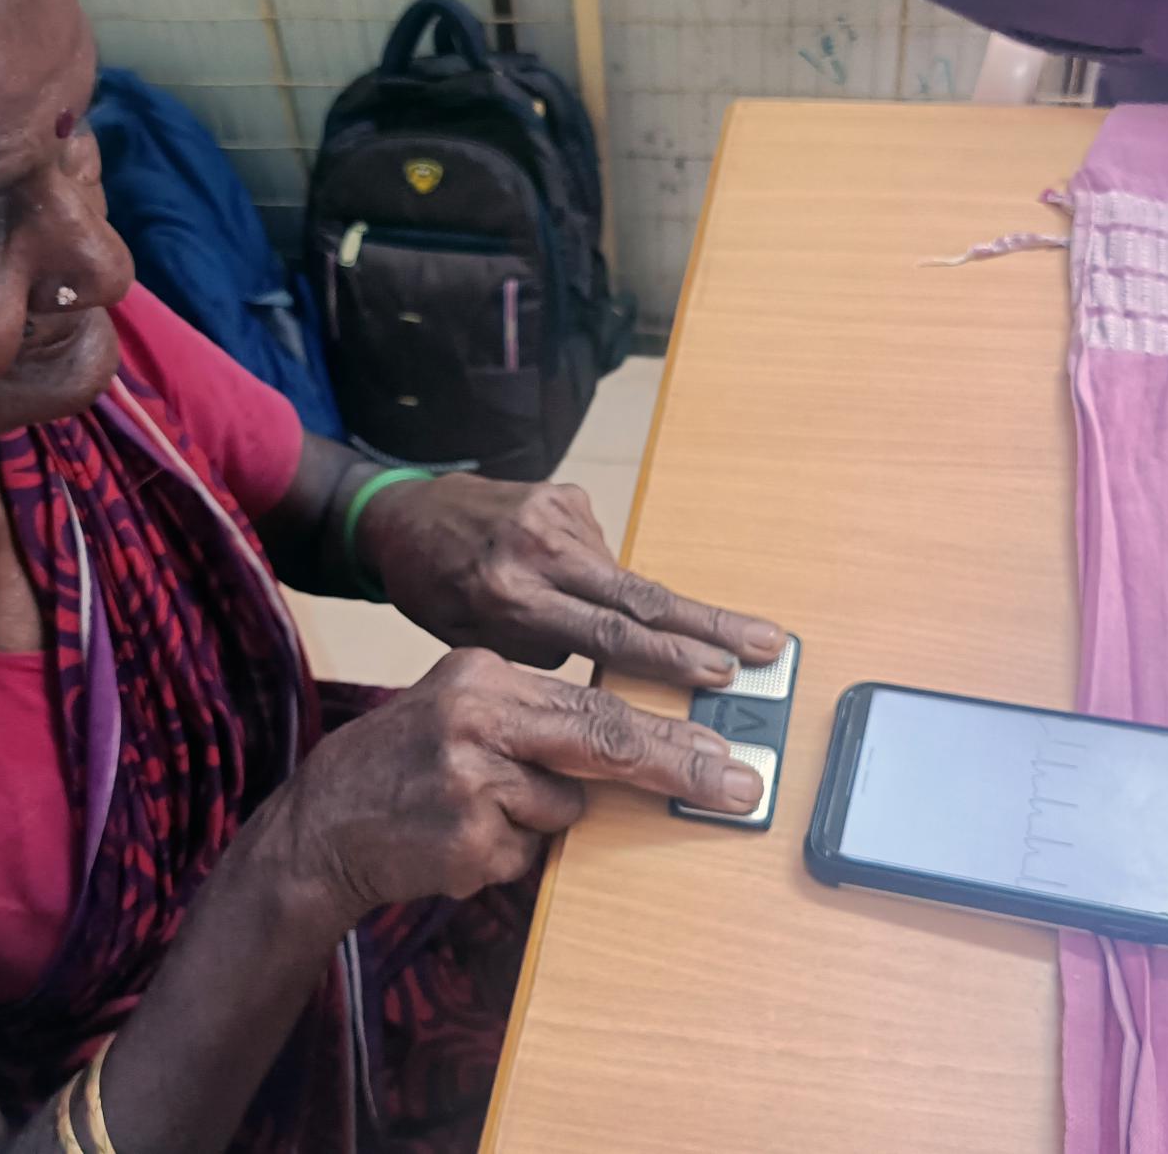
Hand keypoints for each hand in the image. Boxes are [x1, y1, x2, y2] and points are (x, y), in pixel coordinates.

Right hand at [279, 649, 764, 917]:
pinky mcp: (465, 837)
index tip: (720, 749)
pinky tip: (453, 841)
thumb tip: (628, 743)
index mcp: (482, 672)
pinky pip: (524, 856)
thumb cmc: (401, 764)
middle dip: (679, 766)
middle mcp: (478, 714)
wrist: (319, 824)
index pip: (596, 701)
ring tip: (468, 812)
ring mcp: (470, 778)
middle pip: (604, 740)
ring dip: (532, 824)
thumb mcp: (459, 709)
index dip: (667, 729)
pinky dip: (500, 857)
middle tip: (738, 785)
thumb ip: (533, 716)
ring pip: (561, 810)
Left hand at [360, 475, 784, 685]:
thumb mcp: (474, 641)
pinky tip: (557, 573)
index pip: (607, 635)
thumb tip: (616, 666)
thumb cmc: (434, 591)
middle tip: (766, 644)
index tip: (719, 672)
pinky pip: (599, 551)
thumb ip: (542, 652)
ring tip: (622, 613)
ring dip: (641, 607)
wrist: (401, 517)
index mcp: (510, 598)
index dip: (668, 656)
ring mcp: (555, 514)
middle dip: (708, 626)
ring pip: (621, 577)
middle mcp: (538, 550)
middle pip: (640, 597)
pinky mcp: (564, 494)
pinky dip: (591, 573)